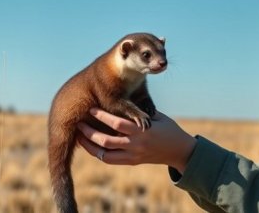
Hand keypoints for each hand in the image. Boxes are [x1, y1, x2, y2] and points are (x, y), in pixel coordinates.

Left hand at [77, 108, 195, 173]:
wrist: (179, 151)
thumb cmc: (168, 128)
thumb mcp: (156, 116)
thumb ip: (139, 110)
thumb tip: (122, 97)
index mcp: (142, 130)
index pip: (117, 123)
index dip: (102, 116)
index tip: (91, 108)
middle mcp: (136, 145)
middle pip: (106, 141)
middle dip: (89, 132)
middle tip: (79, 123)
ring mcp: (133, 155)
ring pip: (104, 154)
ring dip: (89, 146)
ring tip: (79, 136)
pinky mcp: (132, 162)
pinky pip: (110, 160)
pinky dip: (98, 153)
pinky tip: (91, 145)